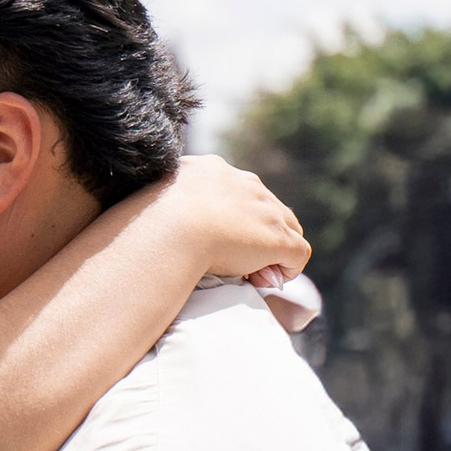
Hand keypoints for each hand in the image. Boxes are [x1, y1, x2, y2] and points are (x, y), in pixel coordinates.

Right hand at [159, 152, 306, 286]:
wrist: (171, 230)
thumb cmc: (152, 222)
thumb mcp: (158, 201)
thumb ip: (171, 206)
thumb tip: (177, 226)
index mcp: (212, 169)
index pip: (238, 191)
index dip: (234, 218)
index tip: (216, 239)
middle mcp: (244, 183)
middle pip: (267, 207)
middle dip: (257, 232)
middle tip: (235, 260)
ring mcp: (265, 209)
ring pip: (286, 228)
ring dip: (272, 250)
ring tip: (250, 273)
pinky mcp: (278, 237)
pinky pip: (298, 253)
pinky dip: (286, 268)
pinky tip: (262, 280)